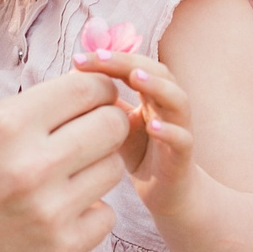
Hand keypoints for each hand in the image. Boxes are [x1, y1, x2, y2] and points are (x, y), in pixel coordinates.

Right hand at [0, 70, 130, 251]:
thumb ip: (25, 105)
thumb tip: (82, 91)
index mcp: (5, 125)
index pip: (87, 88)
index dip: (97, 88)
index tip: (90, 97)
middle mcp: (31, 166)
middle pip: (112, 124)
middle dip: (105, 121)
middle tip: (87, 132)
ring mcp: (48, 211)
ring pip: (114, 168)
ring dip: (96, 165)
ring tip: (66, 172)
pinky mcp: (59, 248)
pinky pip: (106, 214)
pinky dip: (89, 210)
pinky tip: (61, 208)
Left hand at [73, 53, 196, 210]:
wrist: (167, 194)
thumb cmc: (138, 155)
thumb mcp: (113, 128)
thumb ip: (99, 106)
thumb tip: (68, 81)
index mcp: (151, 95)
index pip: (134, 65)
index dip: (109, 59)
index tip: (78, 58)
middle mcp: (168, 106)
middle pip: (158, 72)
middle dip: (129, 62)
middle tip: (101, 58)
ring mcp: (180, 128)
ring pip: (177, 99)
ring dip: (157, 86)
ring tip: (134, 77)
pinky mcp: (184, 155)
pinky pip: (182, 139)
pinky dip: (169, 131)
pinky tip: (152, 128)